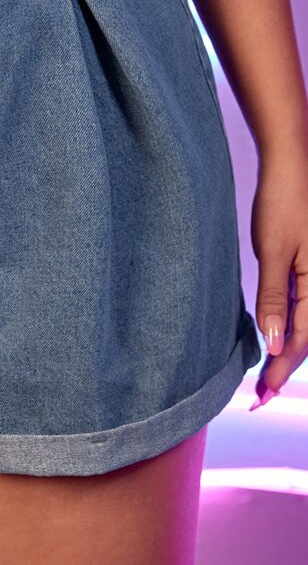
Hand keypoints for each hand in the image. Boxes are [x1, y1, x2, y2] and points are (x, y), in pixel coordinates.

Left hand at [250, 146, 307, 400]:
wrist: (294, 165)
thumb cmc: (284, 201)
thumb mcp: (273, 250)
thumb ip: (275, 297)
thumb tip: (276, 341)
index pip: (304, 339)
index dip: (282, 369)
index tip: (262, 395)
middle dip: (285, 368)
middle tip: (260, 399)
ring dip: (289, 353)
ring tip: (265, 381)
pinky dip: (294, 330)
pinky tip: (279, 342)